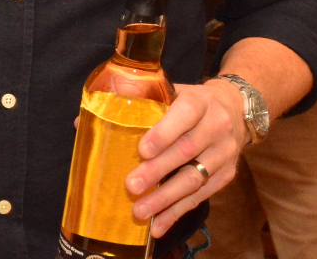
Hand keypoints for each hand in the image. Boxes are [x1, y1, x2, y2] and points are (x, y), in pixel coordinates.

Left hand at [124, 80, 243, 237]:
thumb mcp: (170, 92)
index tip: (141, 149)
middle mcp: (216, 126)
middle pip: (186, 151)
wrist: (234, 108)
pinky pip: (201, 196)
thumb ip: (134, 106)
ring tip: (141, 211)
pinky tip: (159, 225)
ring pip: (194, 178)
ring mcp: (224, 152)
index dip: (164, 133)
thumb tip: (82, 122)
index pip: (184, 114)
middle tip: (131, 186)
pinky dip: (177, 212)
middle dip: (158, 171)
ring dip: (166, 198)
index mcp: (200, 100)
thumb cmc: (190, 103)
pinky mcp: (226, 175)